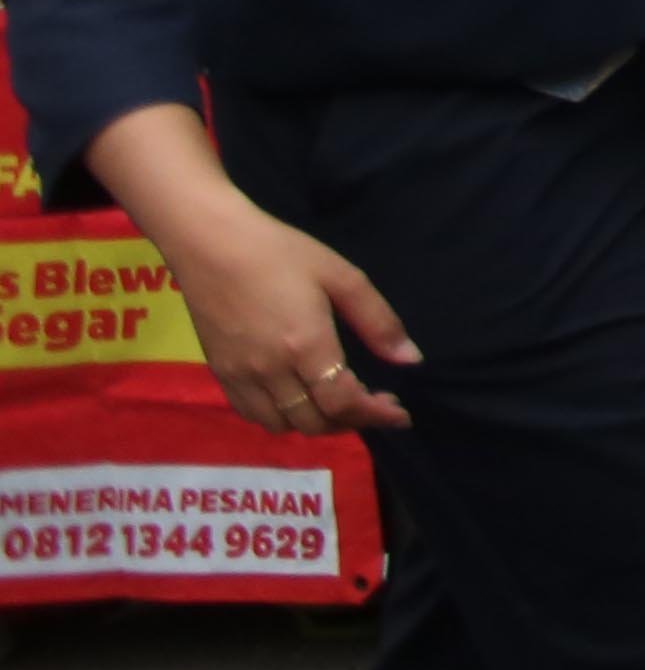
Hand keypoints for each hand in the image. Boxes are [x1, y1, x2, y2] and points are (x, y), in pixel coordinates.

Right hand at [153, 198, 417, 436]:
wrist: (210, 244)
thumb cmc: (281, 253)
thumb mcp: (342, 277)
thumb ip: (378, 322)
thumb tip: (410, 359)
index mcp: (306, 346)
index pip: (343, 403)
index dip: (375, 415)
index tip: (399, 415)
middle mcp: (271, 371)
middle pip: (314, 422)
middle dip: (351, 421)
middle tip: (374, 404)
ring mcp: (240, 376)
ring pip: (281, 425)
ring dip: (315, 424)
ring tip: (338, 405)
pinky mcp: (219, 373)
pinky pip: (251, 413)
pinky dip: (280, 418)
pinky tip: (297, 398)